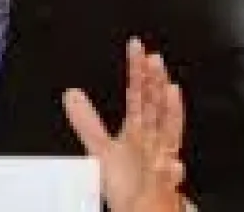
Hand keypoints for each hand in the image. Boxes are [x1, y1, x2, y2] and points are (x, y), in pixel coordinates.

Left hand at [63, 38, 185, 211]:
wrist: (143, 210)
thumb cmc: (128, 181)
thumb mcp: (100, 147)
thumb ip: (86, 120)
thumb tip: (70, 94)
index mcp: (138, 129)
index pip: (138, 94)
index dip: (137, 71)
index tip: (137, 48)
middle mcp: (153, 139)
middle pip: (155, 105)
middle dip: (155, 83)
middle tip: (153, 59)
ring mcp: (161, 160)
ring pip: (169, 133)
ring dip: (171, 114)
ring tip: (170, 90)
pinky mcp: (165, 186)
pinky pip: (169, 179)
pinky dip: (172, 171)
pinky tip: (173, 164)